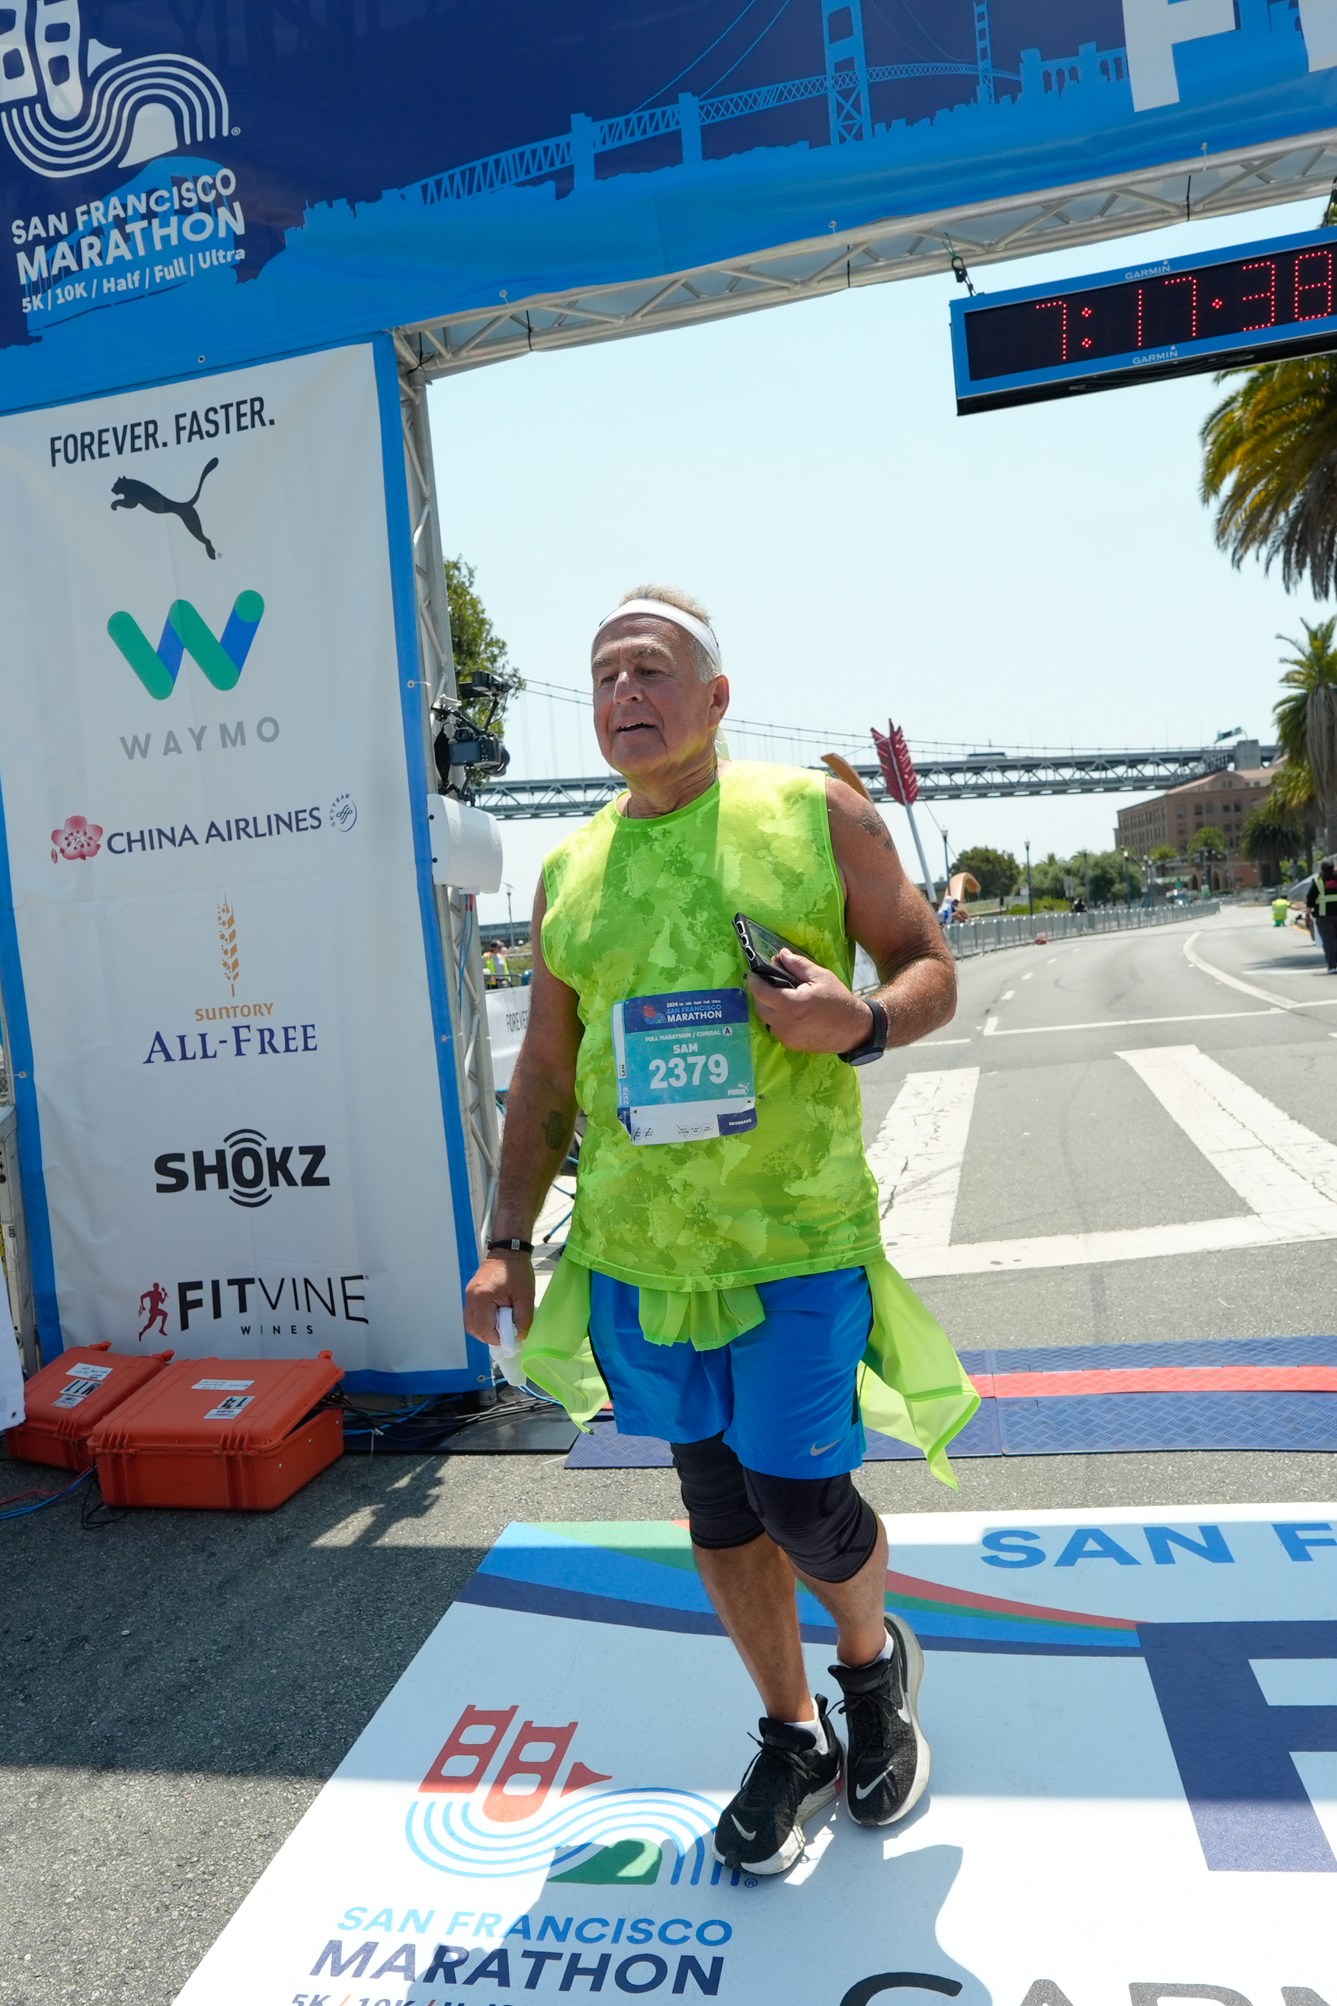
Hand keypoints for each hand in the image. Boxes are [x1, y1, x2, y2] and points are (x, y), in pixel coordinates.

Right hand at [464, 1252, 534, 1345]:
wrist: (509, 1251)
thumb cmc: (518, 1272)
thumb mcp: (526, 1297)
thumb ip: (523, 1319)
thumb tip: (518, 1337)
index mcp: (483, 1298)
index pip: (484, 1329)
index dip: (497, 1338)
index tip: (510, 1338)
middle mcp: (471, 1298)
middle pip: (473, 1329)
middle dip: (489, 1336)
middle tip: (505, 1334)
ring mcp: (469, 1295)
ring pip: (470, 1323)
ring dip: (484, 1330)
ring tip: (500, 1327)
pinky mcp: (471, 1293)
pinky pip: (472, 1314)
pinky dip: (481, 1321)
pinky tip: (495, 1318)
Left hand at [747, 950, 872, 1054]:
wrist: (854, 1029)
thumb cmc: (838, 1001)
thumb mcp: (821, 976)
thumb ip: (798, 965)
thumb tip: (781, 955)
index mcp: (790, 1005)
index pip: (760, 992)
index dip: (754, 980)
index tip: (754, 972)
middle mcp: (784, 1023)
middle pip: (759, 1006)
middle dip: (760, 993)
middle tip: (769, 982)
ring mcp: (786, 1037)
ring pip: (765, 1019)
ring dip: (768, 1007)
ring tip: (780, 996)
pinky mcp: (790, 1044)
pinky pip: (775, 1029)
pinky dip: (777, 1019)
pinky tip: (789, 1011)